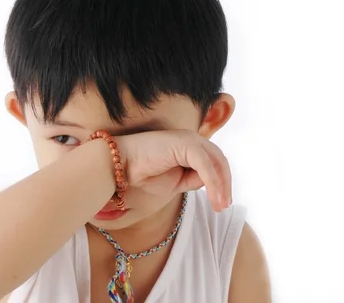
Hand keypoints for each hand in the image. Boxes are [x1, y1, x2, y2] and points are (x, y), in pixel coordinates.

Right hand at [116, 130, 231, 211]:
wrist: (119, 166)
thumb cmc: (143, 173)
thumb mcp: (175, 182)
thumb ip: (193, 180)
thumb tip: (209, 183)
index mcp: (189, 146)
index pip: (214, 162)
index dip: (221, 182)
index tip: (221, 203)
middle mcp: (191, 139)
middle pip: (219, 160)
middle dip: (225, 184)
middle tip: (223, 205)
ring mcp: (189, 139)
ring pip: (215, 162)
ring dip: (221, 185)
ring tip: (220, 205)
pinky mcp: (184, 143)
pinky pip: (205, 165)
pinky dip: (213, 182)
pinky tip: (214, 198)